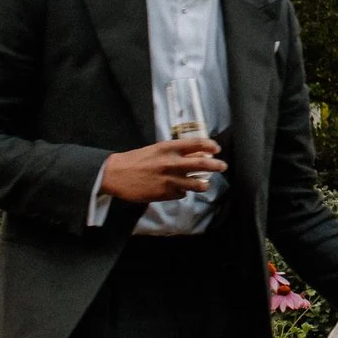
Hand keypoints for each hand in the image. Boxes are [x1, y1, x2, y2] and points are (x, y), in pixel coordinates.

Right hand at [100, 137, 224, 202]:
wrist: (115, 175)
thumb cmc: (136, 160)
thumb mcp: (156, 150)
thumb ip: (176, 152)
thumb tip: (198, 154)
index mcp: (168, 148)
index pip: (197, 143)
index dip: (210, 146)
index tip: (216, 149)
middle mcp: (171, 163)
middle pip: (203, 164)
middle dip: (216, 165)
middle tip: (223, 166)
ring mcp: (169, 180)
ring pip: (196, 183)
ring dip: (203, 184)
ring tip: (205, 184)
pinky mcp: (165, 194)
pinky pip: (182, 194)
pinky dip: (182, 192)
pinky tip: (178, 190)